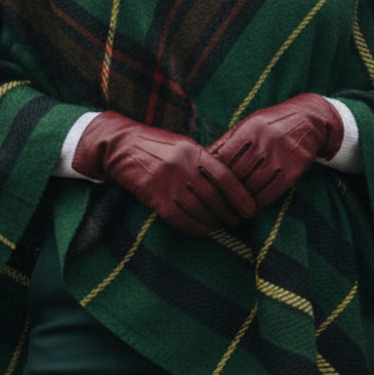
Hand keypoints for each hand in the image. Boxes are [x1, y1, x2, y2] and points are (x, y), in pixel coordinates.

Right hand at [72, 111, 255, 235]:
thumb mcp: (184, 145)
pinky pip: (182, 220)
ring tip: (222, 225)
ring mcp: (169, 186)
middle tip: (238, 221)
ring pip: (200, 212)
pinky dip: (196, 228)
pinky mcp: (157, 201)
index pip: (225, 178)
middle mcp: (183, 168)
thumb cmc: (158, 147)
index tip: (250, 209)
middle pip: (214, 198)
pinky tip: (204, 229)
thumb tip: (232, 182)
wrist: (122, 148)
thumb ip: (205, 162)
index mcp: (193, 152)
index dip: (241, 196)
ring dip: (214, 222)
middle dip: (229, 214)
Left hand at [208, 94, 342, 212]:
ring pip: (252, 186)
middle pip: (236, 174)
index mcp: (249, 130)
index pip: (223, 158)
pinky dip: (257, 204)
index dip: (211, 175)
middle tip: (212, 205)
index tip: (203, 187)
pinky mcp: (292, 171)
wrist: (308, 120)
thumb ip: (228, 141)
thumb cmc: (271, 124)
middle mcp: (264, 143)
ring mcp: (279, 158)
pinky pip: (270, 192)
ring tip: (228, 210)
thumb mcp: (248, 124)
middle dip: (223, 192)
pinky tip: (249, 210)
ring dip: (238, 201)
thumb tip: (203, 157)